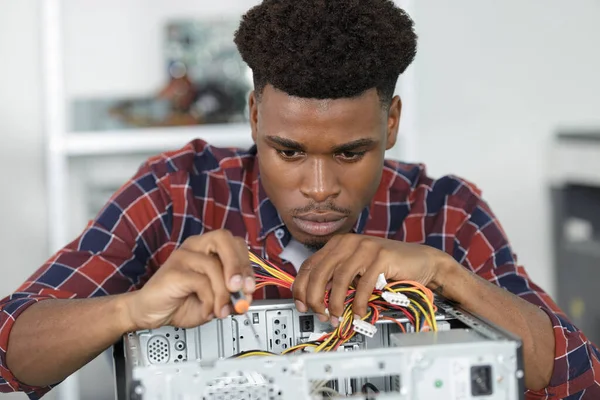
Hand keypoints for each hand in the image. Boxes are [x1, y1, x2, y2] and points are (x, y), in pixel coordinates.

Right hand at [124, 230, 254, 329]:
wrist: (149, 313)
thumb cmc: (180, 302)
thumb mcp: (214, 300)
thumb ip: (232, 295)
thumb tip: (247, 297)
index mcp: (207, 248)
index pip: (235, 244)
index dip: (247, 264)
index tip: (250, 288)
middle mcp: (195, 246)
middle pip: (224, 239)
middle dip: (239, 265)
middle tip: (241, 289)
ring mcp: (183, 256)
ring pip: (214, 265)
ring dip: (223, 293)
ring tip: (221, 310)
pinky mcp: (174, 271)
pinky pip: (201, 281)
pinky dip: (209, 300)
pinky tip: (207, 310)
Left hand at [292, 234, 450, 325]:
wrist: (421, 262)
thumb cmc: (388, 268)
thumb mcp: (356, 271)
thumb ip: (336, 279)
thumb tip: (315, 300)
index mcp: (338, 243)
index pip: (310, 265)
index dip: (301, 287)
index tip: (301, 305)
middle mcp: (349, 242)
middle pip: (320, 271)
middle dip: (315, 297)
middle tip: (319, 314)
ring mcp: (365, 247)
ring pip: (339, 277)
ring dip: (335, 302)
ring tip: (336, 316)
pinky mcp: (382, 256)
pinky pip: (363, 283)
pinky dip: (358, 302)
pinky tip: (358, 312)